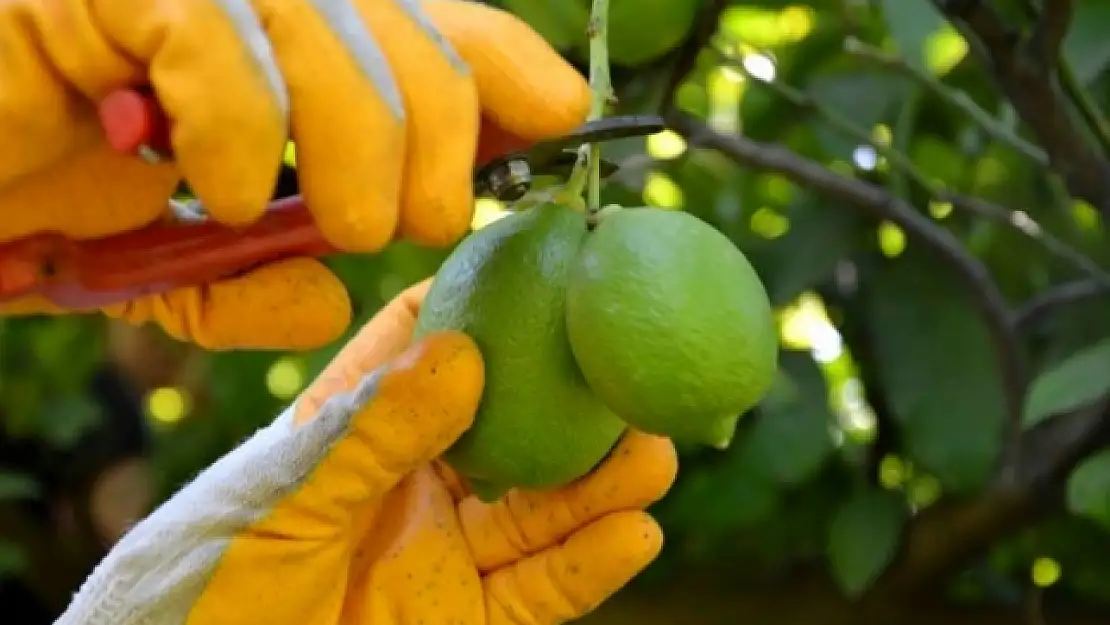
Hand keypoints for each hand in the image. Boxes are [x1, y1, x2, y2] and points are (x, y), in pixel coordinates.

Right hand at [0, 0, 588, 349]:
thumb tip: (332, 300)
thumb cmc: (52, 214)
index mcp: (286, 43)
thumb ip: (258, 278)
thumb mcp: (182, 265)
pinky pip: (215, 40)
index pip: (429, 26)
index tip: (563, 115)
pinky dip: (241, 133)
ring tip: (337, 223)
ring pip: (337, 39)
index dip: (505, 64)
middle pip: (411, 39)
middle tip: (409, 221)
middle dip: (439, 147)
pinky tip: (219, 187)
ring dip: (359, 156)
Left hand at [58, 279, 677, 624]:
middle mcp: (406, 486)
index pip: (421, 349)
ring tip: (657, 453)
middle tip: (631, 373)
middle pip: (508, 431)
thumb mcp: (278, 504)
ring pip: (538, 512)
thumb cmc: (200, 590)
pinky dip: (589, 566)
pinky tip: (636, 533)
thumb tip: (461, 351)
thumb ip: (369, 437)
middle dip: (572, 405)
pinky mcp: (462, 623)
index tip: (545, 264)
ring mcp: (439, 557)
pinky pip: (539, 594)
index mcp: (351, 434)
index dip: (478, 301)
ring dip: (600, 485)